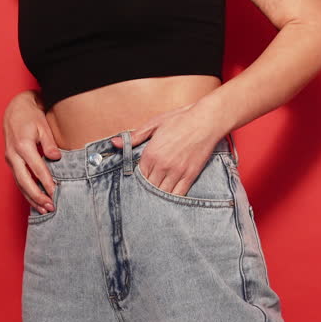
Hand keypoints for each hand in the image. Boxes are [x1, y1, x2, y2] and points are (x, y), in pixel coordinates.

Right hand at [3, 90, 60, 213]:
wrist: (15, 110)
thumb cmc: (31, 117)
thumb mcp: (43, 126)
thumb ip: (49, 143)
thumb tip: (55, 158)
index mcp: (23, 146)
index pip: (36, 168)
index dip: (46, 182)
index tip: (55, 192)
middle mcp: (13, 155)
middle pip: (24, 181)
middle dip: (37, 196)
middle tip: (50, 207)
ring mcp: (10, 160)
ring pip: (20, 184)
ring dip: (31, 198)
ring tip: (44, 210)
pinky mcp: (11, 162)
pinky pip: (18, 180)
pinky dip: (26, 192)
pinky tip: (35, 201)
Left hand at [110, 100, 226, 196]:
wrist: (206, 120)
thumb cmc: (180, 119)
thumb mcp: (155, 124)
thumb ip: (135, 137)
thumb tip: (114, 143)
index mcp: (151, 153)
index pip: (138, 175)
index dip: (137, 180)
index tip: (136, 184)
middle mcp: (162, 165)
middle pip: (149, 186)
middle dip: (146, 191)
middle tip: (143, 197)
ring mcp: (177, 172)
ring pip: (162, 193)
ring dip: (157, 197)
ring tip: (154, 201)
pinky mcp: (190, 175)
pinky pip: (178, 194)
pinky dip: (172, 199)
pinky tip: (168, 202)